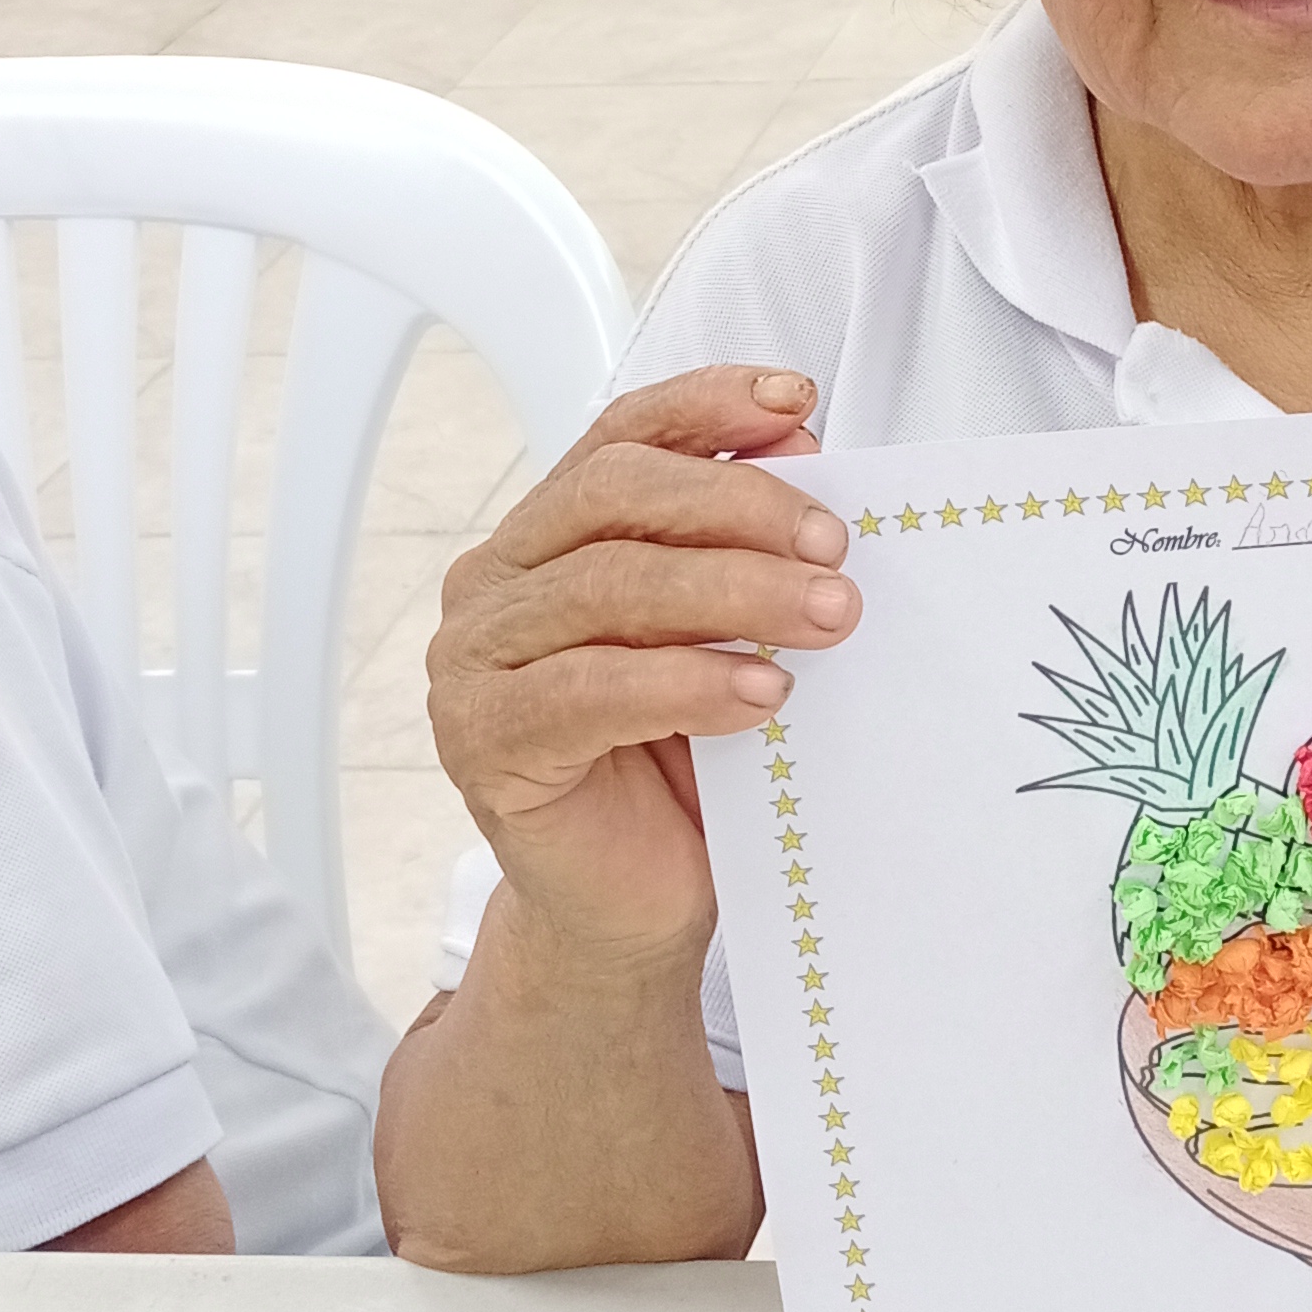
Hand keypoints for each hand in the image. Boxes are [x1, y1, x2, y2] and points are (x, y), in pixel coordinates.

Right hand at [427, 366, 855, 969]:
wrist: (635, 907)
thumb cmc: (687, 765)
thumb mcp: (729, 637)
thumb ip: (746, 550)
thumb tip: (806, 450)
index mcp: (548, 534)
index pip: (622, 437)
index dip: (709, 405)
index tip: (801, 403)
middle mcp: (496, 580)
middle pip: (614, 494)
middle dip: (739, 504)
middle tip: (836, 543)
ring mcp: (475, 661)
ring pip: (608, 585)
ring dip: (734, 592)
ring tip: (829, 616)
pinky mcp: (483, 742)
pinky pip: (590, 690)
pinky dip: (688, 683)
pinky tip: (764, 696)